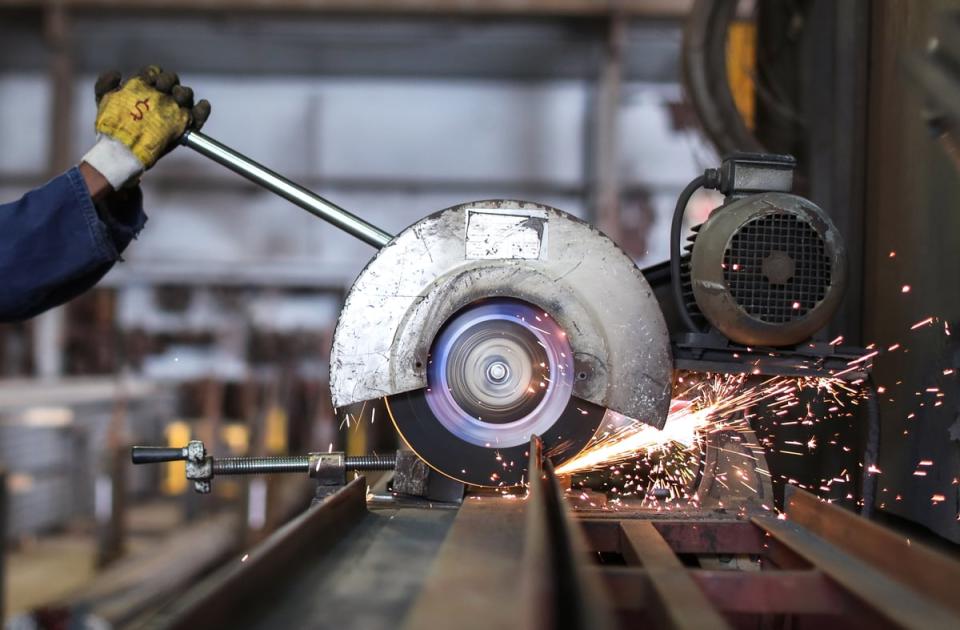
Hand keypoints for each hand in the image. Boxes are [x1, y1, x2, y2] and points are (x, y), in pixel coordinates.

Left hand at [81, 66, 209, 188]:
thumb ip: (105, 84)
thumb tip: (118, 74)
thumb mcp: (103, 101)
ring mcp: (175, 111)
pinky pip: (199, 115)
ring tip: (178, 98)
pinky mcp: (185, 126)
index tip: (149, 80)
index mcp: (146, 87)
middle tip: (161, 88)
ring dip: (184, 93)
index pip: (155, 73)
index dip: (154, 73)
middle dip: (169, 80)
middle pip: (172, 81)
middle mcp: (162, 96)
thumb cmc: (114, 125)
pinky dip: (203, 110)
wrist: (122, 151)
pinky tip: (201, 107)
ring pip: (186, 95)